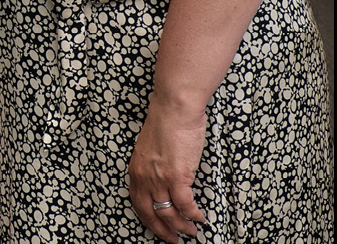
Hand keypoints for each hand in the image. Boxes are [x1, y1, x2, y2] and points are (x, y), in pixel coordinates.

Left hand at [127, 100, 209, 239]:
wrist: (175, 106)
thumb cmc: (167, 120)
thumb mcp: (151, 146)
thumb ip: (154, 165)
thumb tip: (165, 178)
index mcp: (136, 169)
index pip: (138, 202)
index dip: (148, 219)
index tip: (157, 227)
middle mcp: (144, 177)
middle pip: (150, 213)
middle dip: (163, 230)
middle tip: (173, 239)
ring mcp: (159, 178)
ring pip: (169, 213)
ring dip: (182, 226)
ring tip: (191, 232)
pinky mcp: (177, 176)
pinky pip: (185, 205)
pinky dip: (194, 215)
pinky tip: (200, 218)